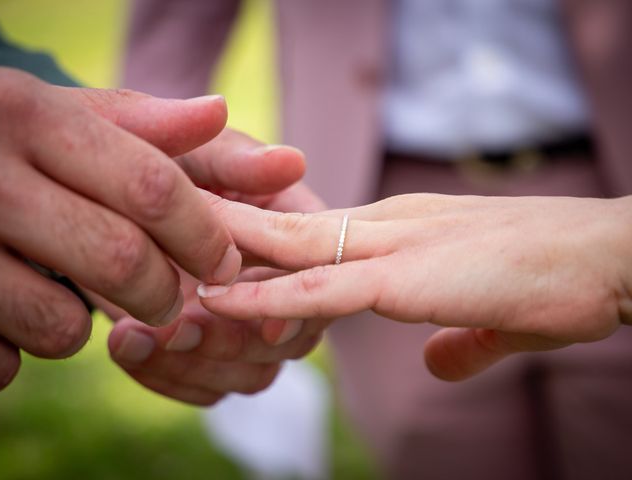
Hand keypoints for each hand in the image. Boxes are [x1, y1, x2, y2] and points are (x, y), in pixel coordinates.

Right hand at [0, 67, 237, 389]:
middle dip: (162, 292)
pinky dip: (22, 351)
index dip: (201, 236)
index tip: (224, 264)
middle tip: (170, 298)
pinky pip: (0, 361)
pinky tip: (17, 310)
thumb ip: (172, 135)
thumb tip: (287, 161)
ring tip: (79, 295)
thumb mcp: (88, 119)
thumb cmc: (26, 139)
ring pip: (60, 325)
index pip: (151, 187)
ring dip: (90, 326)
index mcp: (34, 117)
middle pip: (119, 259)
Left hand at [106, 129, 327, 403]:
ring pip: (251, 374)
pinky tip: (124, 347)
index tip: (255, 315)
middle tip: (175, 329)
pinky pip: (206, 387)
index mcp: (291, 236)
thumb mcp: (194, 155)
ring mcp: (243, 324)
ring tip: (131, 338)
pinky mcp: (207, 351)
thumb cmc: (158, 162)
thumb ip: (238, 162)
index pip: (315, 279)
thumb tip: (292, 161)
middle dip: (234, 342)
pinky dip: (166, 377)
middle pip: (288, 340)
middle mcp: (275, 286)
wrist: (99, 198)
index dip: (293, 303)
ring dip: (198, 366)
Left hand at [196, 193, 631, 380]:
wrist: (610, 256)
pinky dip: (269, 294)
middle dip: (224, 228)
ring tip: (166, 253)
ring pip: (292, 246)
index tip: (215, 249)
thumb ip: (458, 335)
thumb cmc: (556, 279)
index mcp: (402, 232)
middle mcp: (388, 227)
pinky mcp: (408, 278)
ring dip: (228, 254)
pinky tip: (223, 300)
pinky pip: (323, 287)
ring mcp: (396, 247)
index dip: (262, 243)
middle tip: (164, 223)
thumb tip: (436, 361)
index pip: (315, 233)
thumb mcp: (493, 311)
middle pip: (287, 225)